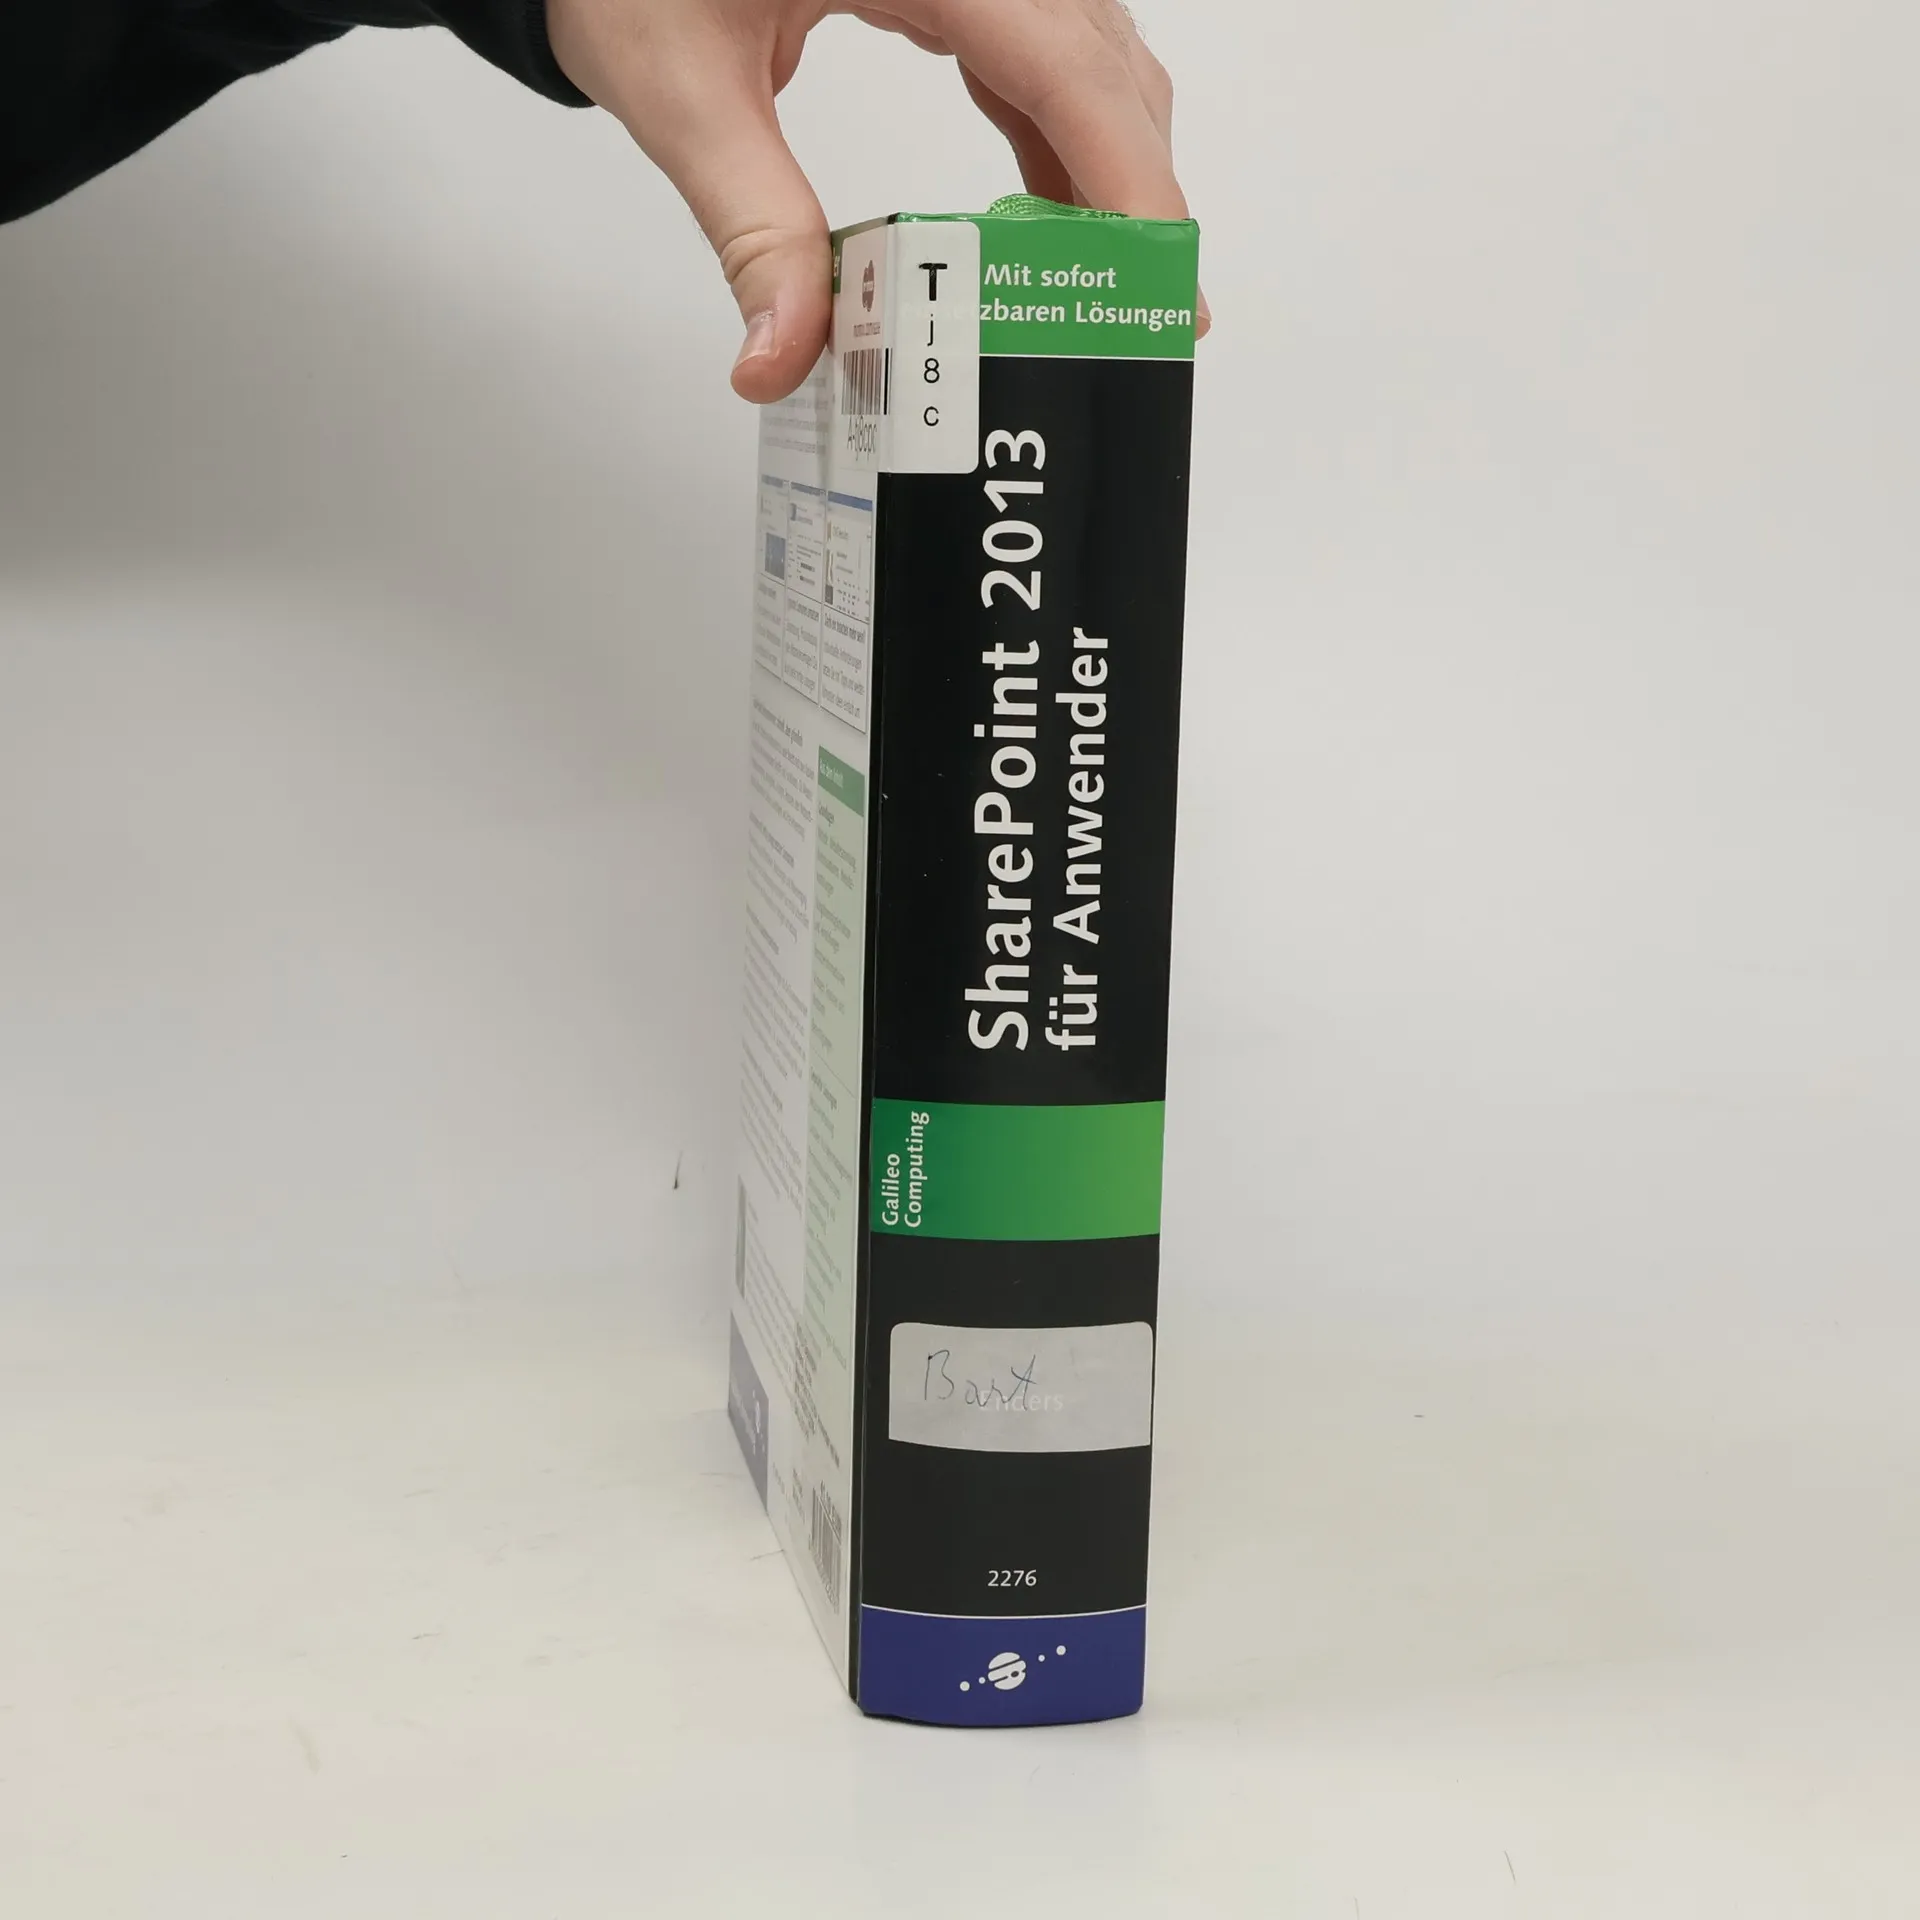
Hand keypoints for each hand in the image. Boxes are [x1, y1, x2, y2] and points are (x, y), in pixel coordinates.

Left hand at [545, 0, 1200, 401]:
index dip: (1126, 171)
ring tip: (1105, 283)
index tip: (1162, 276)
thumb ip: (748, 226)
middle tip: (1153, 316)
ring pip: (1088, 52)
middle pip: (1100, 59)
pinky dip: (1059, 135)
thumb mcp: (678, 88)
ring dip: (1106, 164)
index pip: (1062, 61)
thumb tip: (780, 362)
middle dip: (1135, 188)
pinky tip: (1047, 216)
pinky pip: (1042, 48)